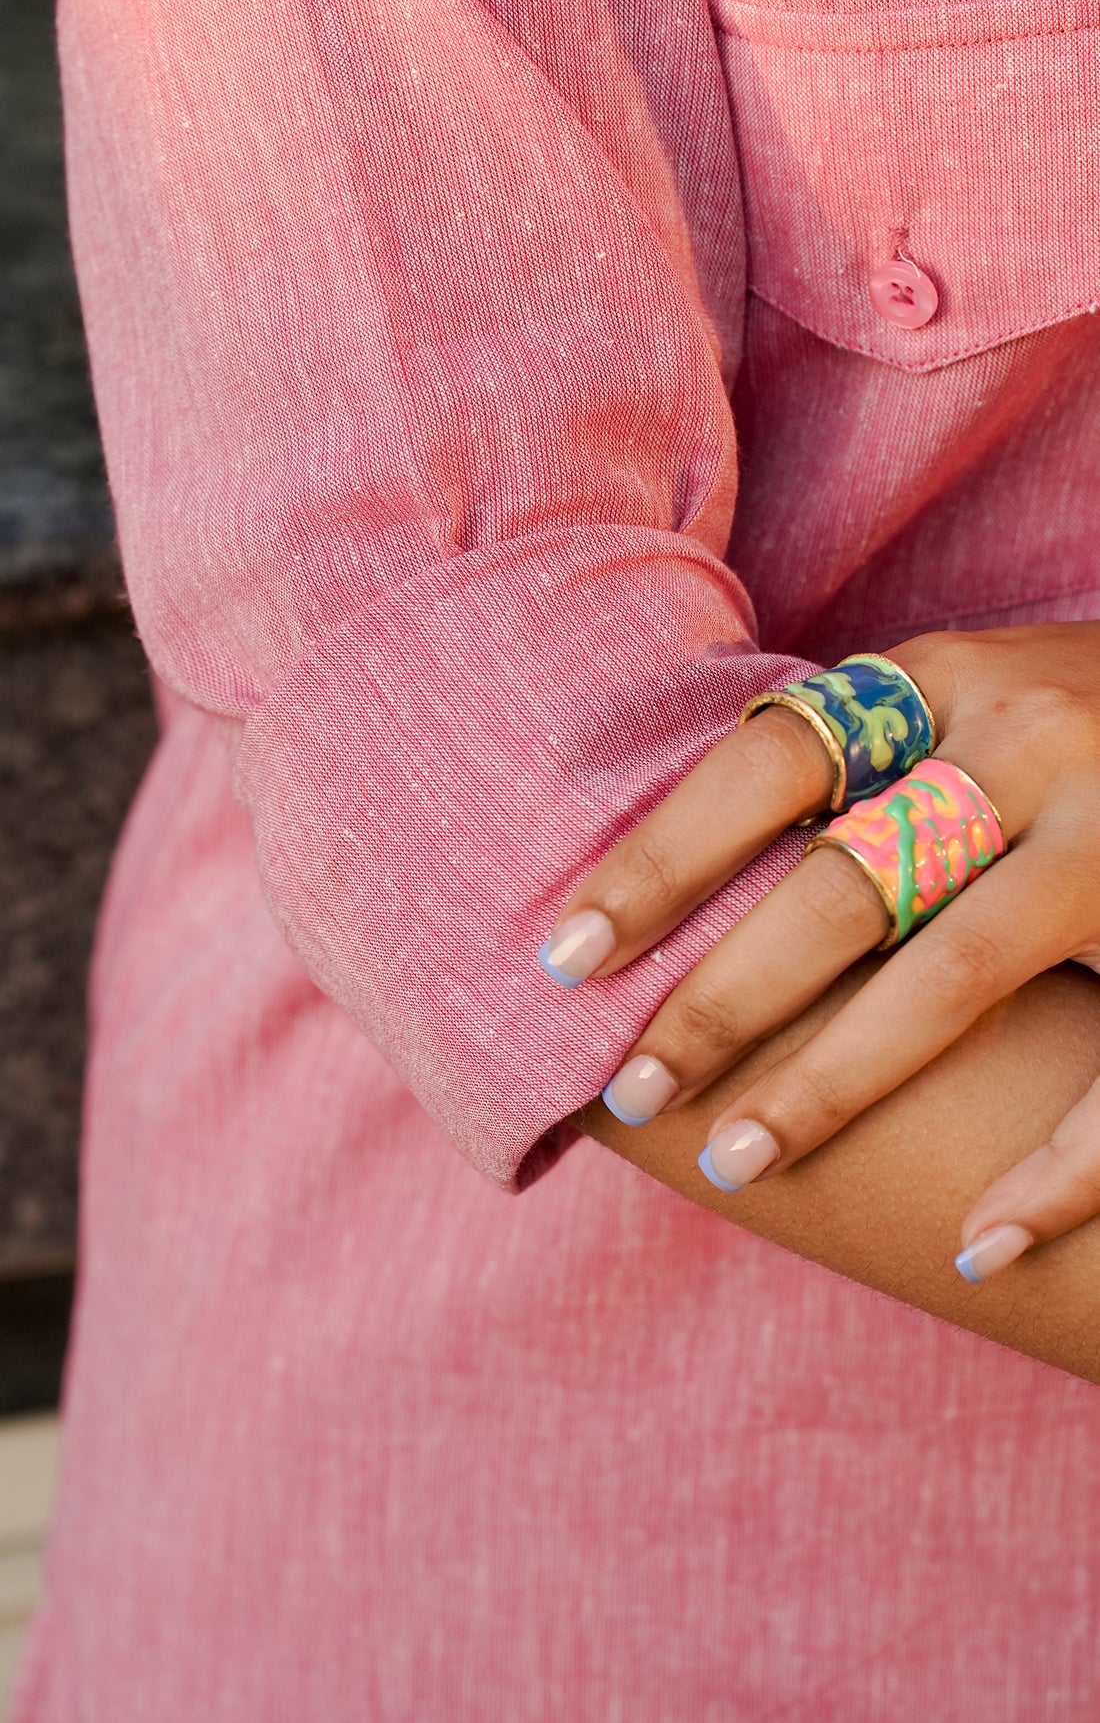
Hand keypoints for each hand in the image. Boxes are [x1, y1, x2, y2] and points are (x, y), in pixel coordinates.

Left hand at [540, 623, 1099, 1280]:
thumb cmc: (1087, 718)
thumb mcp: (979, 693)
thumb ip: (870, 753)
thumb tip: (679, 869)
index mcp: (949, 679)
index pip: (770, 764)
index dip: (657, 858)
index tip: (563, 956)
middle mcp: (1027, 738)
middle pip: (843, 884)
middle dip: (722, 997)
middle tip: (629, 1091)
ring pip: (955, 975)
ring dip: (835, 1083)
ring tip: (737, 1161)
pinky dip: (1054, 1170)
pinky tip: (980, 1244)